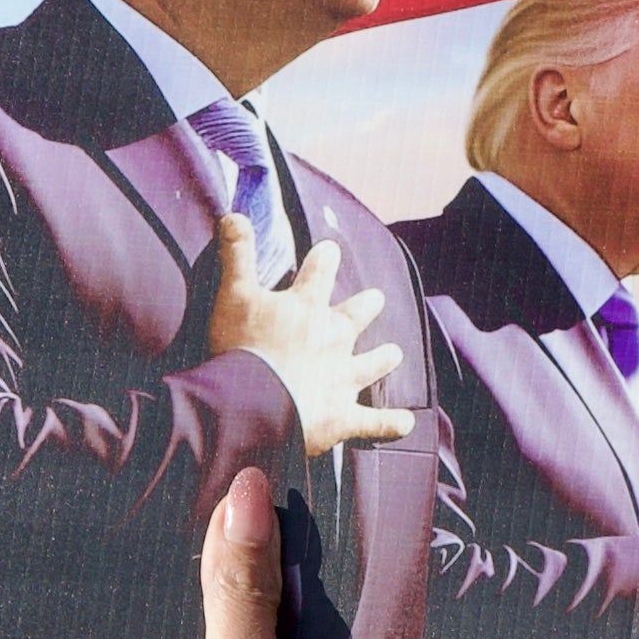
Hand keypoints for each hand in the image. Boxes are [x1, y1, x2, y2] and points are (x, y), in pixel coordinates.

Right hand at [200, 221, 405, 461]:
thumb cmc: (241, 346)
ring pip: (372, 364)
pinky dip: (391, 423)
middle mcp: (334, 339)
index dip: (324, 260)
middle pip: (357, 316)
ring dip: (383, 358)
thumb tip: (233, 214)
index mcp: (307, 308)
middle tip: (375, 298)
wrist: (253, 404)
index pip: (319, 272)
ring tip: (395, 353)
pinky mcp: (344, 416)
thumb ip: (236, 255)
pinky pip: (376, 422)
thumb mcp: (232, 294)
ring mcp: (343, 378)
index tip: (330, 251)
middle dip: (366, 305)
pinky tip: (406, 423)